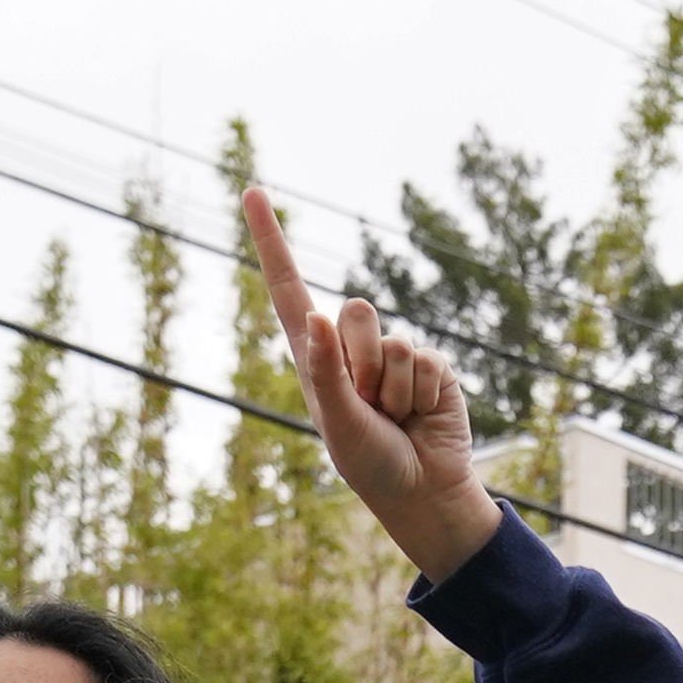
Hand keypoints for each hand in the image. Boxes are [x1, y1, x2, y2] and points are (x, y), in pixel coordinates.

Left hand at [241, 188, 497, 581]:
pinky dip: (422, 395)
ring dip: (393, 387)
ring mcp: (394, 355)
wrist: (423, 491)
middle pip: (356, 311)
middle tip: (369, 403)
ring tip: (394, 417)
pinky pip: (426, 361)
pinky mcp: (432, 368)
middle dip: (363, 361)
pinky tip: (421, 417)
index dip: (271, 239)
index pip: (288, 287)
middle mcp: (351, 348)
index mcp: (315, 355)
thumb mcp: (337, 421)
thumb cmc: (370, 462)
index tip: (251, 191)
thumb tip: (317, 316)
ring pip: (393, 341)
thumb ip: (326, 371)